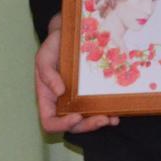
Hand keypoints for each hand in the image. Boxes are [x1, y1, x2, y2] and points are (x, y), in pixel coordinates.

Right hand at [35, 16, 117, 134]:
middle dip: (88, 125)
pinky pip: (97, 109)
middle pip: (73, 126)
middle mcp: (62, 104)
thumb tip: (60, 92)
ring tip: (112, 118)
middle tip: (102, 119)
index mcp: (47, 98)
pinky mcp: (90, 94)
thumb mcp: (43, 57)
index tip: (76, 116)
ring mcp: (77, 101)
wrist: (68, 34)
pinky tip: (116, 113)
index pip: (49, 121)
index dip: (62, 125)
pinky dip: (107, 114)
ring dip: (100, 123)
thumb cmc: (52, 46)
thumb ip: (47, 74)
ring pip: (87, 121)